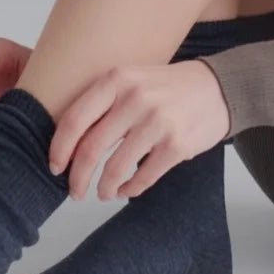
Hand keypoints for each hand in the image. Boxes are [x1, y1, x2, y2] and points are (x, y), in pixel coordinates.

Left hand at [49, 59, 230, 200]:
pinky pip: (143, 177)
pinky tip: (126, 190)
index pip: (74, 119)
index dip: (59, 149)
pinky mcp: (176, 145)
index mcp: (117, 80)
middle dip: (78, 177)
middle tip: (74, 192)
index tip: (55, 167)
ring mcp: (157, 122)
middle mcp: (135, 99)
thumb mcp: (131, 80)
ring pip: (116, 167)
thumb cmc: (167, 87)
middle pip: (91, 148)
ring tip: (103, 193)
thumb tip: (69, 144)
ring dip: (104, 187)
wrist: (218, 88)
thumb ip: (103, 103)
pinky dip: (130, 189)